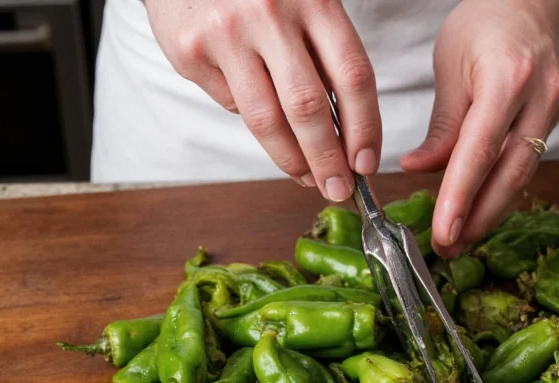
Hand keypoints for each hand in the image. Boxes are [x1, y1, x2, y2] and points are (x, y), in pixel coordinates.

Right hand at [145, 0, 380, 200]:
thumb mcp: (305, 4)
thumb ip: (324, 56)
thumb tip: (347, 134)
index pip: (353, 76)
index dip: (365, 127)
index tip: (366, 162)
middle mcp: (270, 13)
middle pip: (309, 108)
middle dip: (328, 160)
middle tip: (339, 188)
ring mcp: (227, 33)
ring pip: (266, 119)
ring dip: (292, 160)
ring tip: (308, 177)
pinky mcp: (191, 51)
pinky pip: (232, 104)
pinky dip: (251, 117)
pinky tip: (260, 110)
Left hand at [400, 0, 558, 257]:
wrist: (534, 4)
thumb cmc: (486, 24)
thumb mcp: (451, 65)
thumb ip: (441, 125)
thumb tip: (418, 170)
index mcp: (508, 78)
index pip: (480, 150)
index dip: (461, 196)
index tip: (443, 230)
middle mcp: (539, 100)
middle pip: (510, 174)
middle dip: (479, 218)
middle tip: (448, 248)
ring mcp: (551, 113)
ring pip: (522, 177)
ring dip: (490, 214)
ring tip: (459, 241)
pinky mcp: (552, 125)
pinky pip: (525, 167)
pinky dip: (501, 194)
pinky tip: (479, 214)